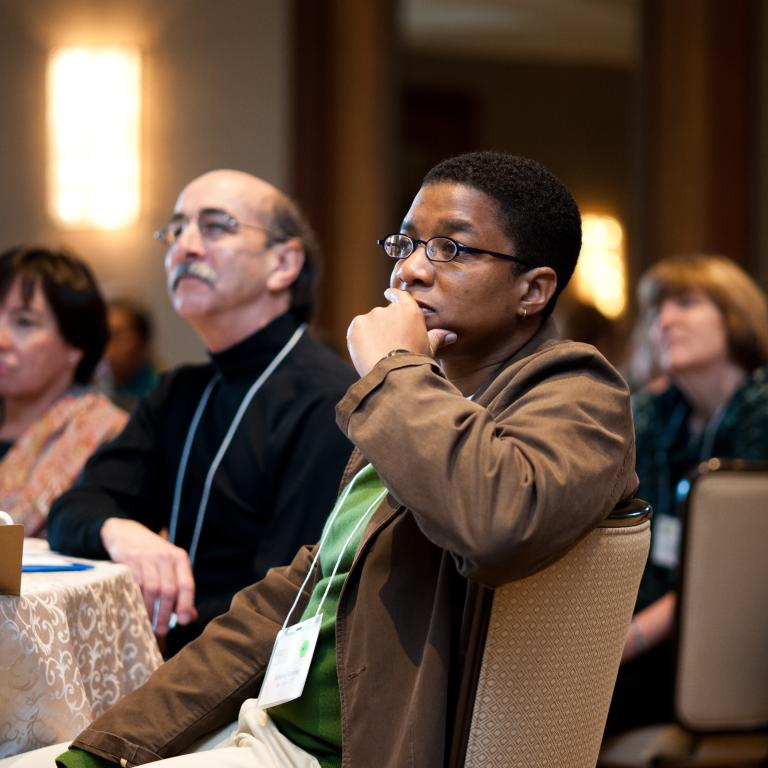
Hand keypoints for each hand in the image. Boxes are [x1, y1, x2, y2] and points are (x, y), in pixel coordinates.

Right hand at [100, 518, 197, 635]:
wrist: (127, 533)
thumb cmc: (152, 557)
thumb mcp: (170, 567)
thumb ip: (180, 589)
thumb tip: (190, 617)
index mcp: (180, 558)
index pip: (187, 585)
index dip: (186, 605)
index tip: (182, 622)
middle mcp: (166, 556)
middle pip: (169, 590)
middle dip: (166, 614)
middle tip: (161, 630)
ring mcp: (147, 558)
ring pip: (152, 589)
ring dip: (150, 611)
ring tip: (148, 624)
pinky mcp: (130, 561)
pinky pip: (135, 585)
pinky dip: (136, 601)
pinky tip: (136, 610)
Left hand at [346, 288, 456, 376]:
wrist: (393, 373)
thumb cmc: (415, 362)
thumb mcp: (429, 349)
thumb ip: (437, 338)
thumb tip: (451, 335)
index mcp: (410, 311)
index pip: (400, 295)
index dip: (394, 296)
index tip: (390, 295)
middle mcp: (390, 309)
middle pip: (384, 314)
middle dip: (384, 326)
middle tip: (387, 345)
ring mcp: (372, 316)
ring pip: (369, 323)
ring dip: (371, 333)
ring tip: (378, 353)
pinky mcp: (357, 325)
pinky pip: (357, 331)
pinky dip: (359, 339)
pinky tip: (367, 352)